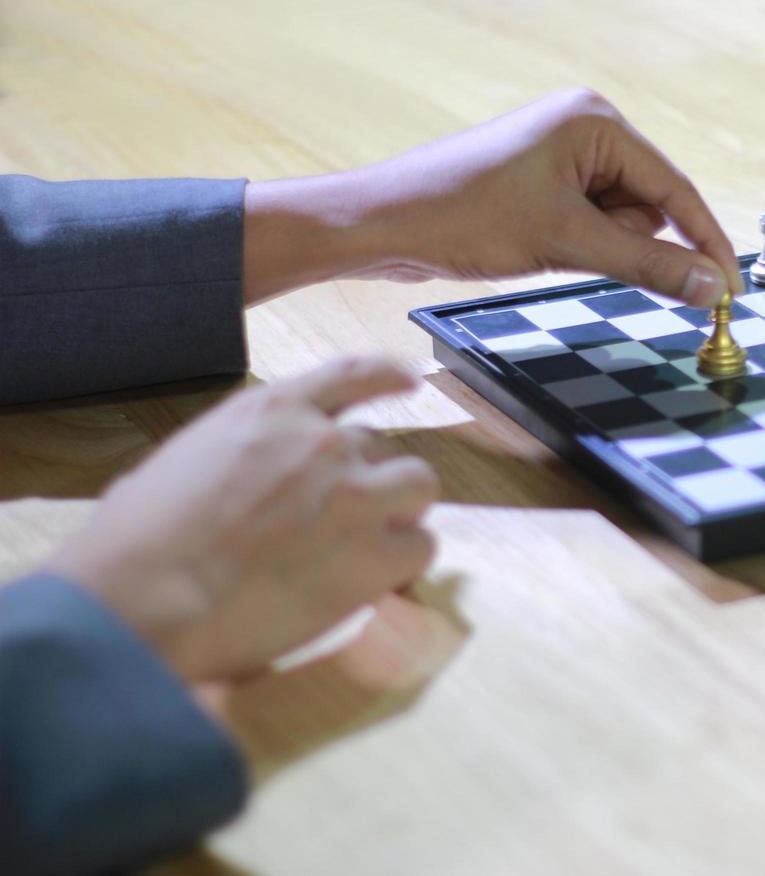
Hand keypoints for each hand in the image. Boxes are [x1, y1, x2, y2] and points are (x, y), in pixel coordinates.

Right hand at [47, 357, 439, 682]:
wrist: (146, 597)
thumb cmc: (135, 541)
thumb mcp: (181, 462)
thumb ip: (233, 458)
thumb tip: (234, 486)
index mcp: (270, 411)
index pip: (350, 375)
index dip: (386, 375)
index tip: (408, 380)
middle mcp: (322, 441)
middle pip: (382, 445)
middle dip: (372, 478)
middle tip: (350, 517)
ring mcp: (355, 493)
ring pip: (419, 485)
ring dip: (403, 512)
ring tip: (374, 546)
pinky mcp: (374, 552)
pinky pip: (421, 548)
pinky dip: (404, 565)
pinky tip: (378, 581)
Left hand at [242, 88, 743, 307]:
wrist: (384, 224)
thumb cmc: (464, 215)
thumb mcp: (567, 243)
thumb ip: (648, 265)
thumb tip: (711, 287)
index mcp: (596, 122)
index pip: (676, 188)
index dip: (706, 241)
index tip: (730, 290)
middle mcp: (584, 129)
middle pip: (649, 206)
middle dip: (626, 243)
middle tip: (575, 253)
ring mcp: (561, 156)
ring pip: (619, 222)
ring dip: (596, 248)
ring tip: (542, 245)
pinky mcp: (542, 184)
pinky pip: (589, 224)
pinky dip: (577, 246)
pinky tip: (537, 246)